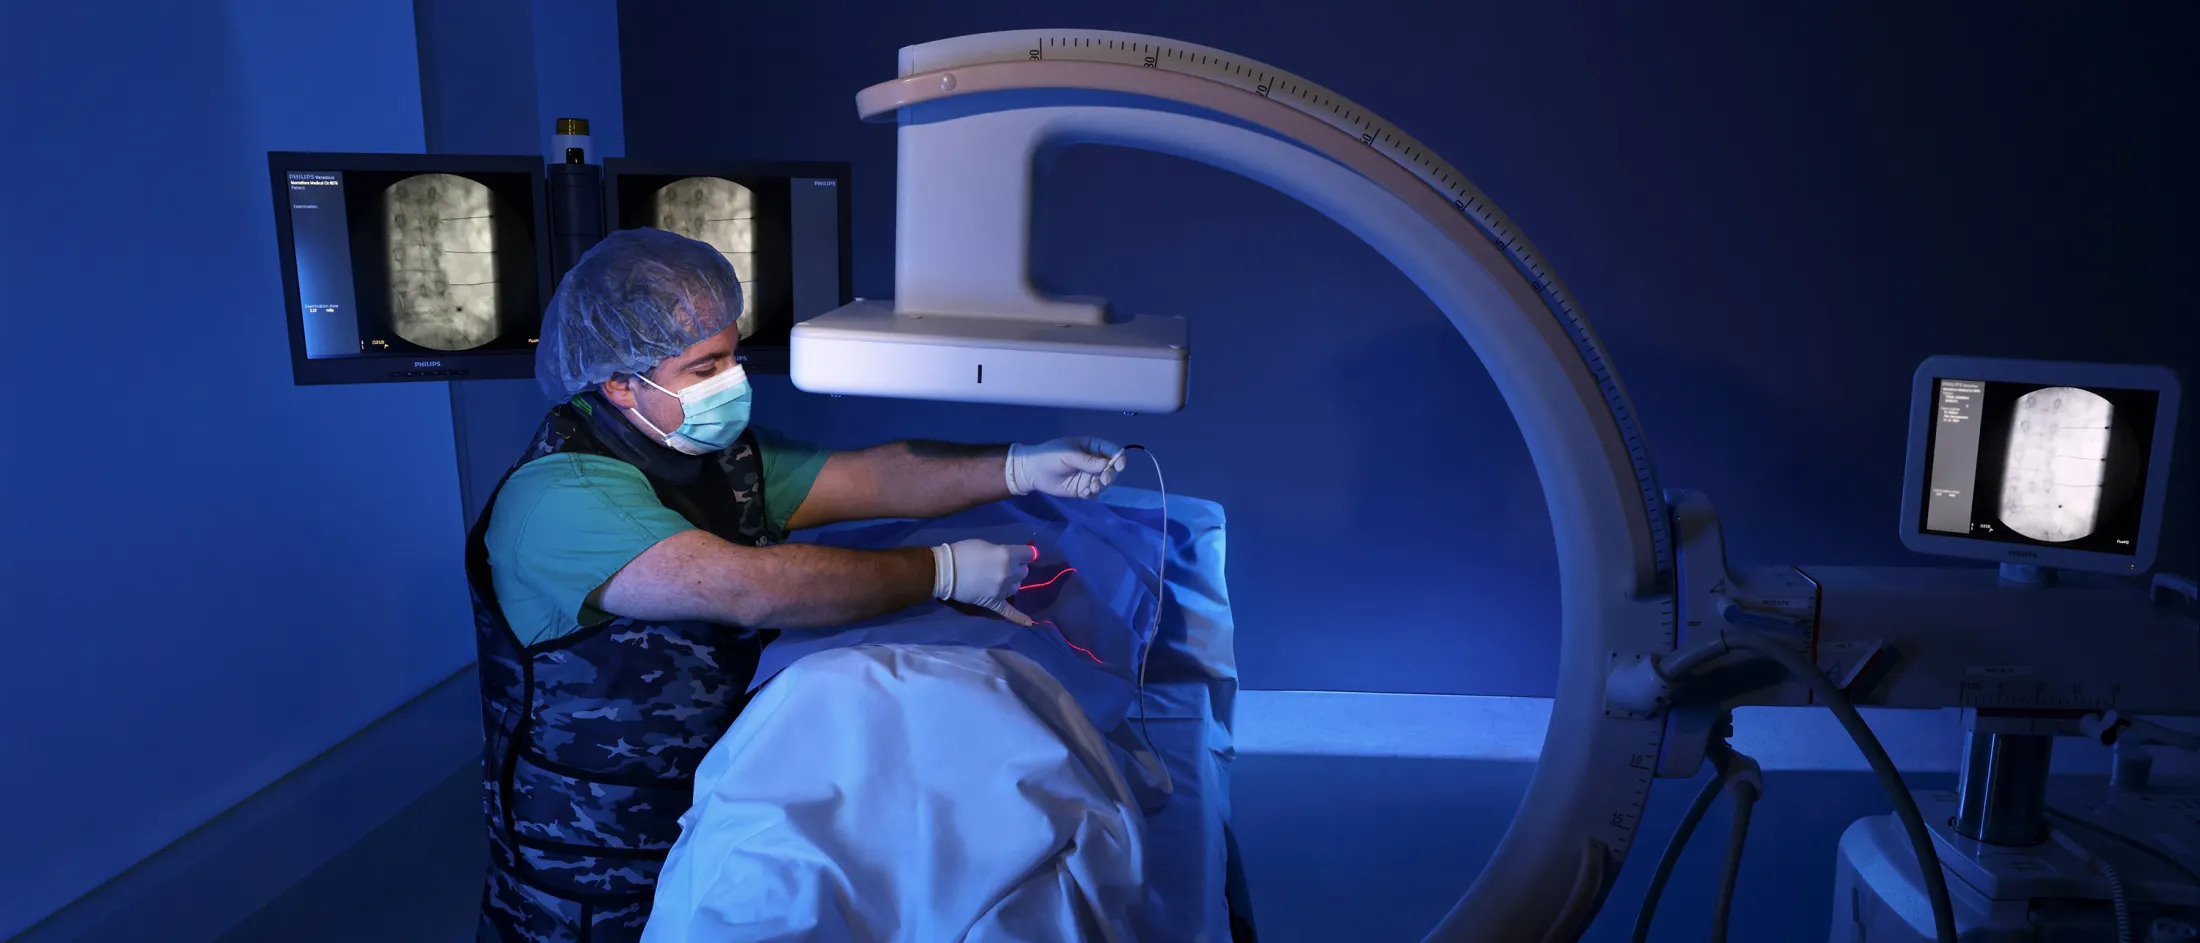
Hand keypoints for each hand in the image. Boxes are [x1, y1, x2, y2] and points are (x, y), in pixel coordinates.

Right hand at [931, 539, 1036, 625]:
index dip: (1027, 554)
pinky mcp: (994, 603)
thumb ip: (1002, 552)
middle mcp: (1008, 573)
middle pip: (1024, 572)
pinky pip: (1009, 612)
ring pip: (1016, 588)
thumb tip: (1011, 559)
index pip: (1029, 554)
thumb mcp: (986, 544)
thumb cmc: (963, 552)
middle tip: (1002, 566)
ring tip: (997, 580)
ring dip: (1010, 583)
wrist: (945, 571)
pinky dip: (1019, 618)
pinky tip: (1029, 622)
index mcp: (1007, 555)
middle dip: (1016, 568)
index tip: (1026, 554)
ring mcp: (1002, 590)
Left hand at [1007, 437, 1125, 499]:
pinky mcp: (1082, 489)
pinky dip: (1094, 493)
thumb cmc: (1049, 456)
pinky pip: (1095, 492)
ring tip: (1092, 487)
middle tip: (1103, 479)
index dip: (1118, 457)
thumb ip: (1086, 460)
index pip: (1111, 450)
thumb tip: (1107, 464)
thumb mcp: (1068, 454)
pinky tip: (1085, 493)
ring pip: (1104, 481)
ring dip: (1102, 485)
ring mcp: (1088, 476)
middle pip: (1111, 468)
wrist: (1031, 472)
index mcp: (1091, 447)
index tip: (1119, 466)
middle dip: (1111, 474)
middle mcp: (1093, 461)